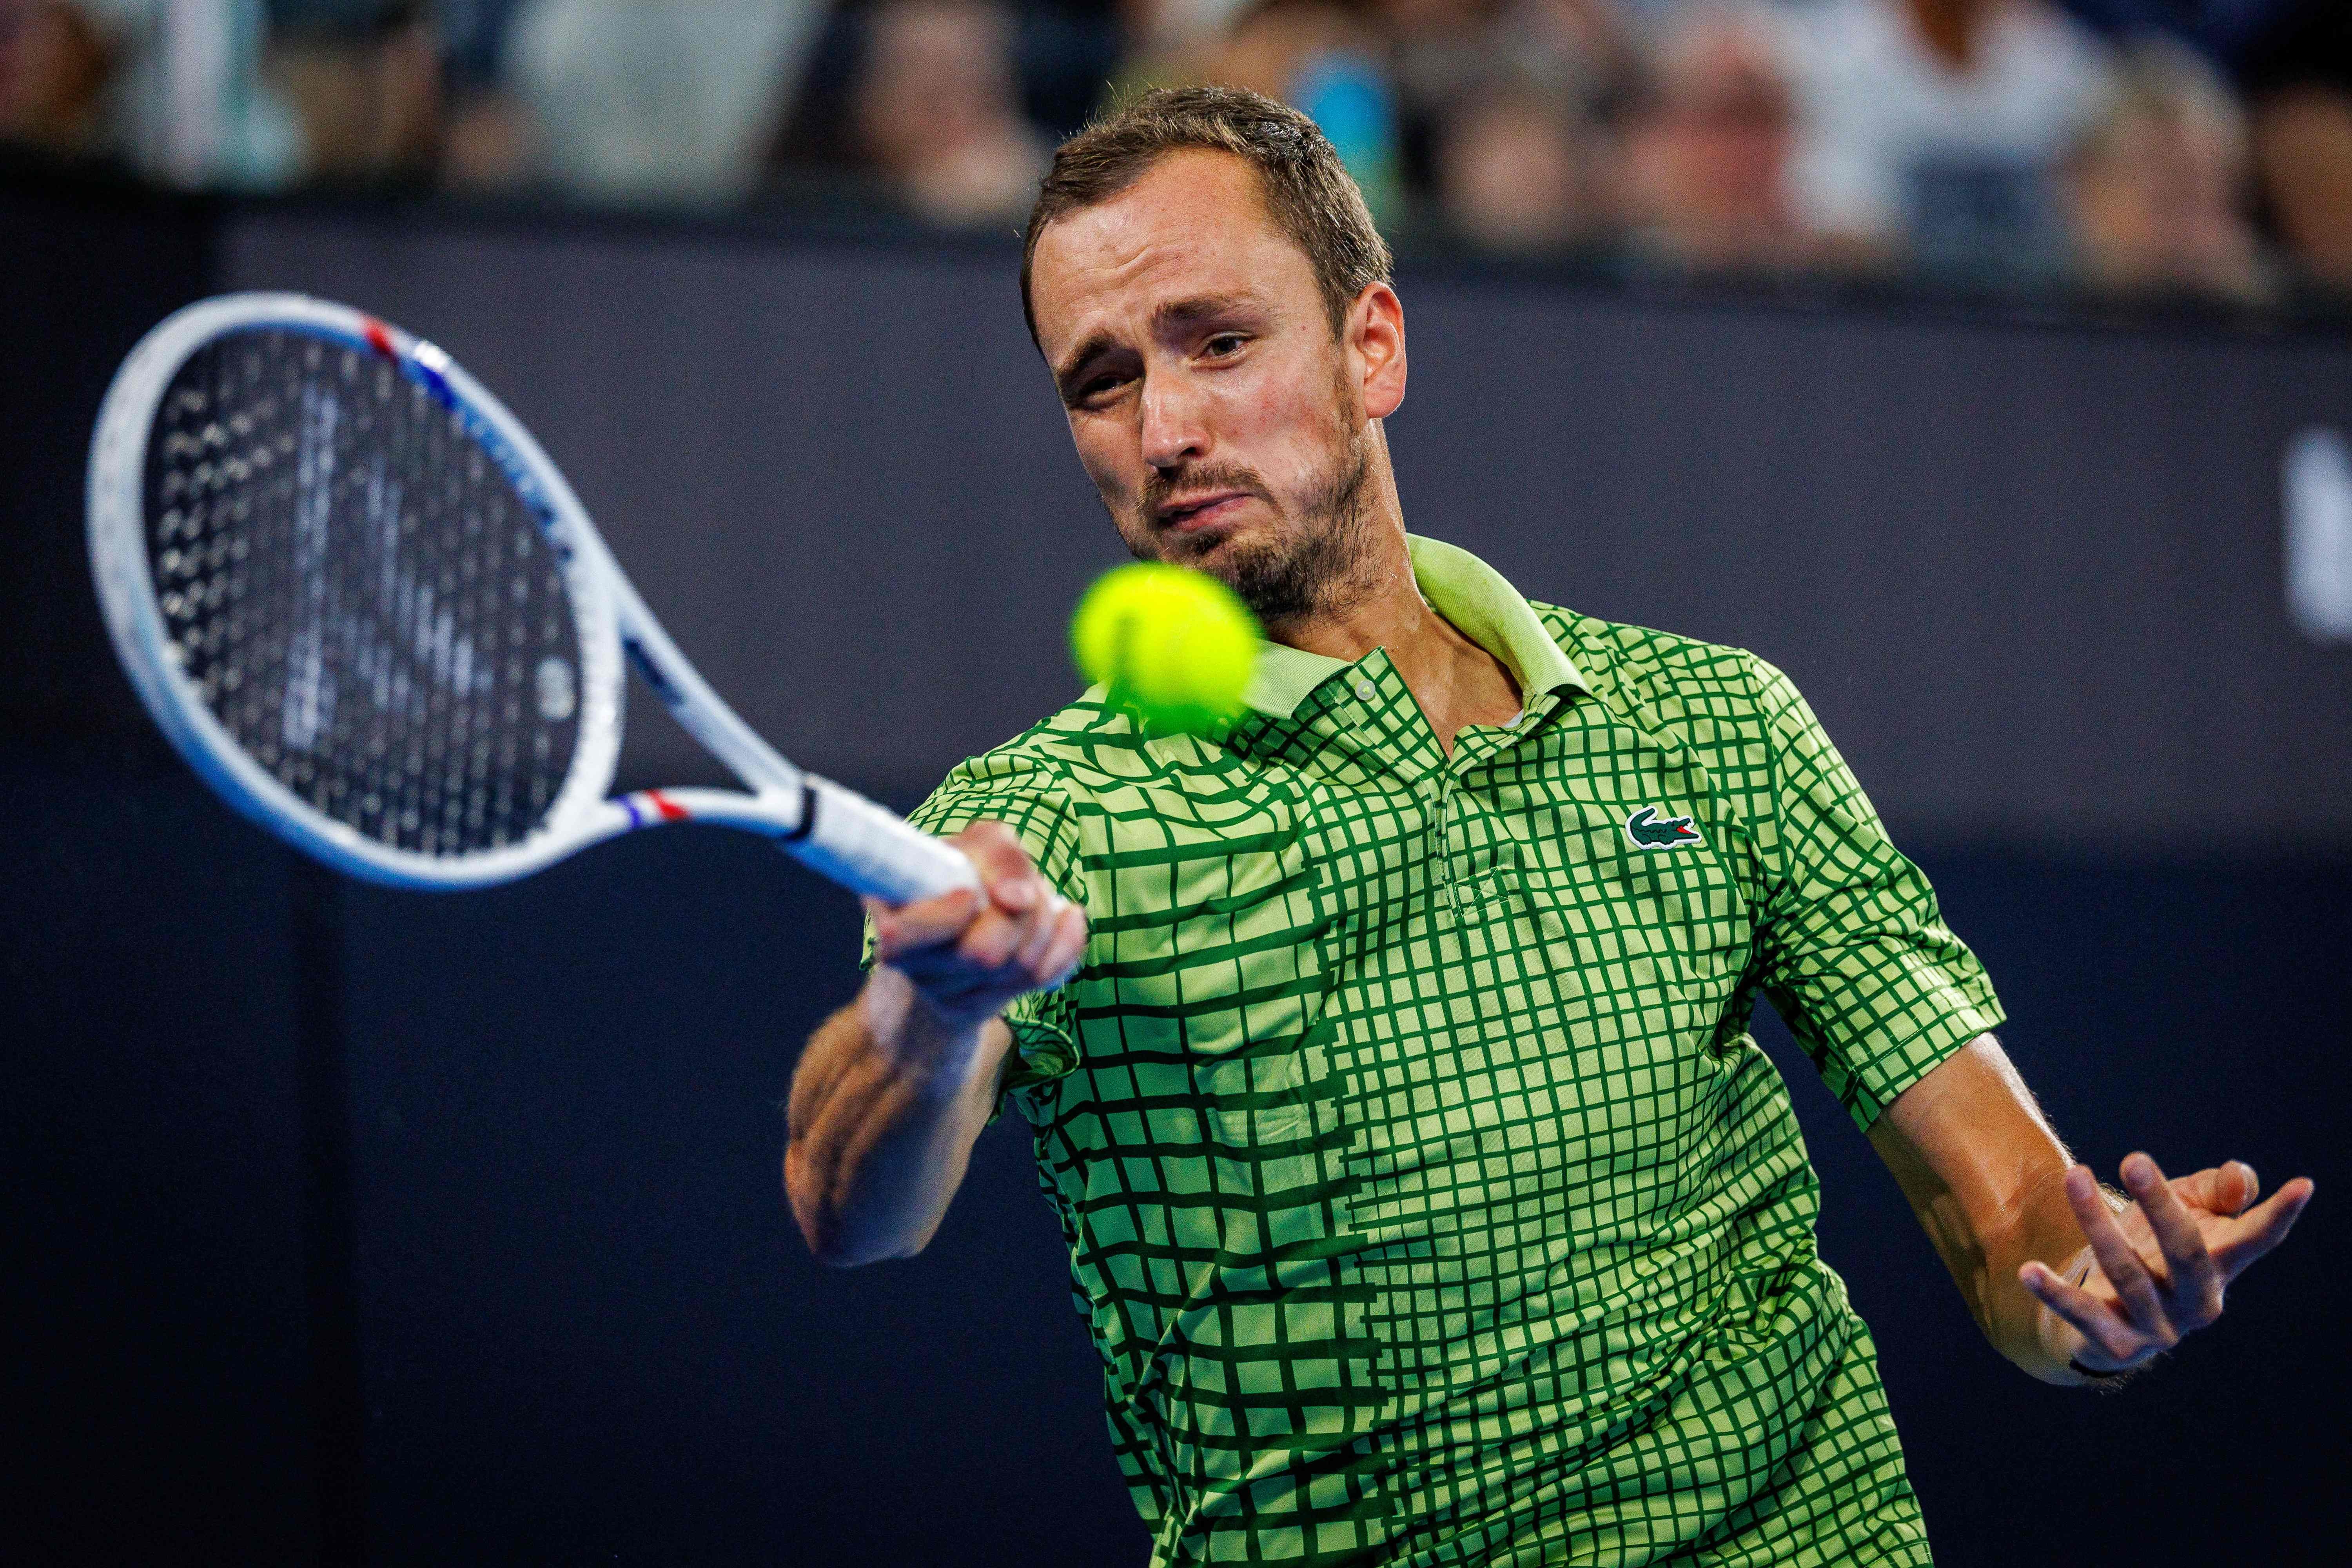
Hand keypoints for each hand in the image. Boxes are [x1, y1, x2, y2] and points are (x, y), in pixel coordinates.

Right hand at [866, 820, 1087, 1033]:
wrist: (960, 919)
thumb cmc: (964, 872)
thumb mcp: (977, 846)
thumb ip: (998, 855)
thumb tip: (1019, 898)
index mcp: (893, 920)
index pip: (904, 937)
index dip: (947, 917)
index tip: (967, 896)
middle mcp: (912, 967)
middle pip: (984, 954)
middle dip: (1021, 912)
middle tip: (1020, 890)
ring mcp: (946, 994)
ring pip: (1021, 966)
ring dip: (1043, 923)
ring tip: (1033, 901)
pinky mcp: (982, 1006)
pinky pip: (1046, 978)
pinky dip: (1067, 943)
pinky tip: (1067, 919)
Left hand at [2020, 1152, 2314, 1378]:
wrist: (2112, 1313)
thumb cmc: (2156, 1248)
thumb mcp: (2189, 1212)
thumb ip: (2217, 1191)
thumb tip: (2241, 1178)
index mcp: (2222, 1266)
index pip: (2257, 1239)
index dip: (2280, 1214)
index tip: (2304, 1184)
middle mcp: (2198, 1302)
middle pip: (2186, 1252)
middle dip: (2161, 1205)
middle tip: (2134, 1157)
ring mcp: (2160, 1328)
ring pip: (2128, 1273)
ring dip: (2097, 1222)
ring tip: (2073, 1175)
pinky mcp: (2117, 1344)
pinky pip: (2082, 1316)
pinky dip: (2054, 1293)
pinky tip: (2028, 1270)